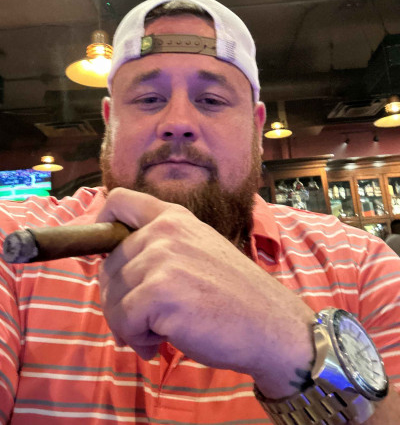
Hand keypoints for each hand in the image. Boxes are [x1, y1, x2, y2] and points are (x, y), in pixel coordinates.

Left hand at [97, 187, 314, 397]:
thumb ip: (160, 251)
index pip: (118, 202)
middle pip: (108, 264)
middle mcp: (164, 232)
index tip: (106, 257)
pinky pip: (122, 320)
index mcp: (173, 218)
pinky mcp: (160, 293)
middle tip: (144, 322)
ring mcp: (163, 259)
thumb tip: (110, 272)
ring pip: (112, 296)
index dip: (101, 227)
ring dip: (127, 325)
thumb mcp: (197, 254)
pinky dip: (136, 339)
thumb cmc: (234, 296)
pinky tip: (159, 345)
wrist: (271, 325)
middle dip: (118, 300)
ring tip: (156, 335)